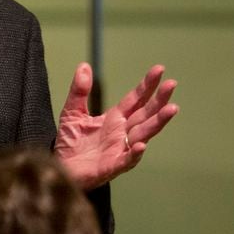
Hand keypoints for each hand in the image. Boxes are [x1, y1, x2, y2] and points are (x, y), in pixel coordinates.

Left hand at [55, 63, 177, 189]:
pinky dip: (134, 153)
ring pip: (143, 134)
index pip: (135, 99)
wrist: (62, 168)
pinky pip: (127, 160)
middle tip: (172, 84)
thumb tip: (83, 65)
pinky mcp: (112, 166)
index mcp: (115, 119)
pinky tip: (141, 145)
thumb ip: (79, 91)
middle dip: (159, 100)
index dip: (147, 86)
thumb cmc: (70, 142)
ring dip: (157, 122)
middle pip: (145, 114)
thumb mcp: (72, 112)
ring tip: (171, 109)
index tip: (159, 70)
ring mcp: (120, 149)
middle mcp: (122, 133)